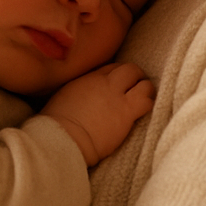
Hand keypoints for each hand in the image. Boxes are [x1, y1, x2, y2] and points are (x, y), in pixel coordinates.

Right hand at [39, 62, 154, 165]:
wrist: (64, 137)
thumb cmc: (57, 123)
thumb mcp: (62, 96)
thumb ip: (76, 90)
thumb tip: (79, 95)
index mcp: (87, 78)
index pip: (111, 68)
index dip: (118, 75)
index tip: (119, 83)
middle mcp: (104, 83)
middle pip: (129, 69)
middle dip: (136, 76)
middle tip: (137, 86)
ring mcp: (117, 96)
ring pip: (143, 83)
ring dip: (146, 89)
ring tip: (145, 97)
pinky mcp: (126, 112)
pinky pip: (146, 101)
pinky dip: (149, 103)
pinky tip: (145, 109)